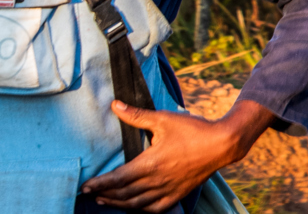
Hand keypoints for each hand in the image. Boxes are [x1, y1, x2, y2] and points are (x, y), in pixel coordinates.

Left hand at [80, 99, 276, 211]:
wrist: (221, 145)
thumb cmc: (192, 130)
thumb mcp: (162, 119)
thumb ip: (136, 115)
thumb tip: (115, 105)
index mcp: (151, 163)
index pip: (118, 179)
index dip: (100, 184)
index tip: (86, 186)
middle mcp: (158, 180)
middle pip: (125, 194)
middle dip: (105, 195)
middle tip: (90, 194)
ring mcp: (169, 190)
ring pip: (138, 205)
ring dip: (119, 204)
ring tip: (104, 202)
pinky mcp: (178, 194)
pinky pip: (156, 209)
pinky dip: (141, 211)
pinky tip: (133, 207)